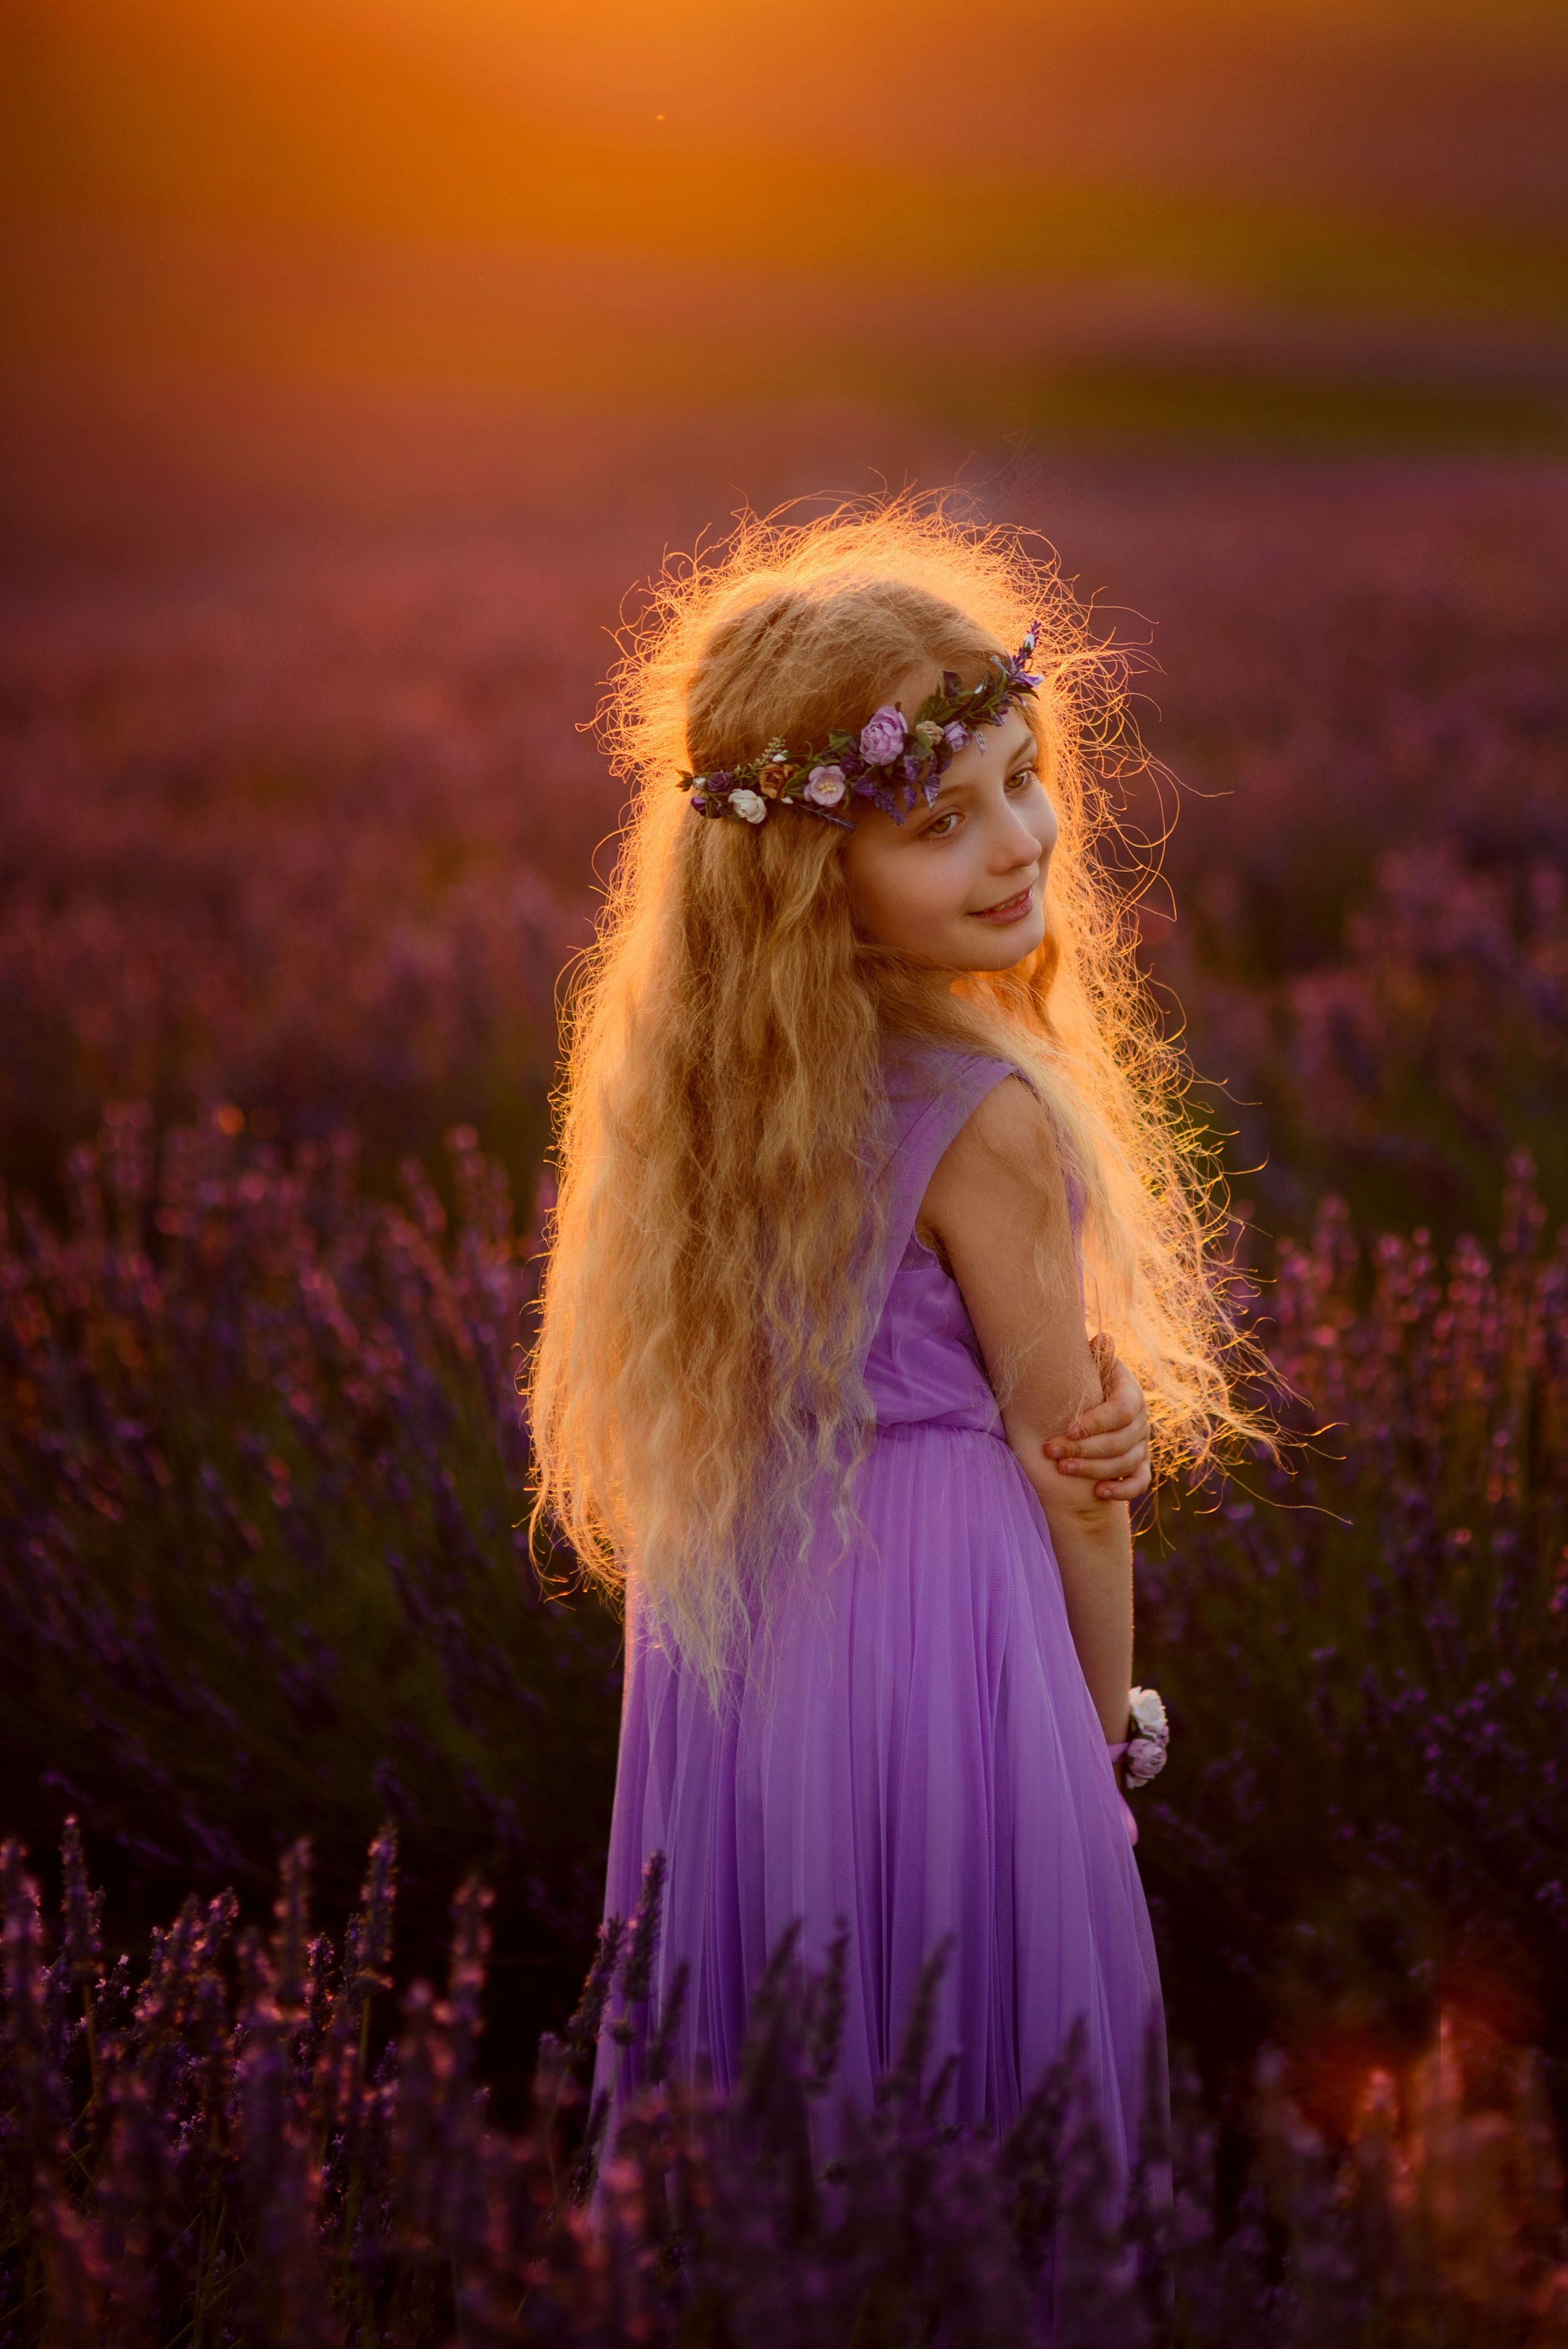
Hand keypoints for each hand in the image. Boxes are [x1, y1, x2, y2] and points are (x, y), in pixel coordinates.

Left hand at [1042, 1337, 1150, 1500]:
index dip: (1098, 1421)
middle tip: (1052, 1452)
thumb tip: (1103, 1338)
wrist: (1079, 1410)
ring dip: (1094, 1468)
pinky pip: (1140, 1482)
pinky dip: (1122, 1489)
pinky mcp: (1139, 1466)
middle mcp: (1140, 1418)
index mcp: (1129, 1391)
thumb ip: (1091, 1356)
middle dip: (1085, 1448)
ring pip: (1127, 1461)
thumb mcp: (1082, 1368)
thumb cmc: (1074, 1386)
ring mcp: (1142, 1444)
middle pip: (1122, 1439)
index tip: (1069, 1429)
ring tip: (1063, 1469)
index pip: (1123, 1409)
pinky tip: (1098, 1492)